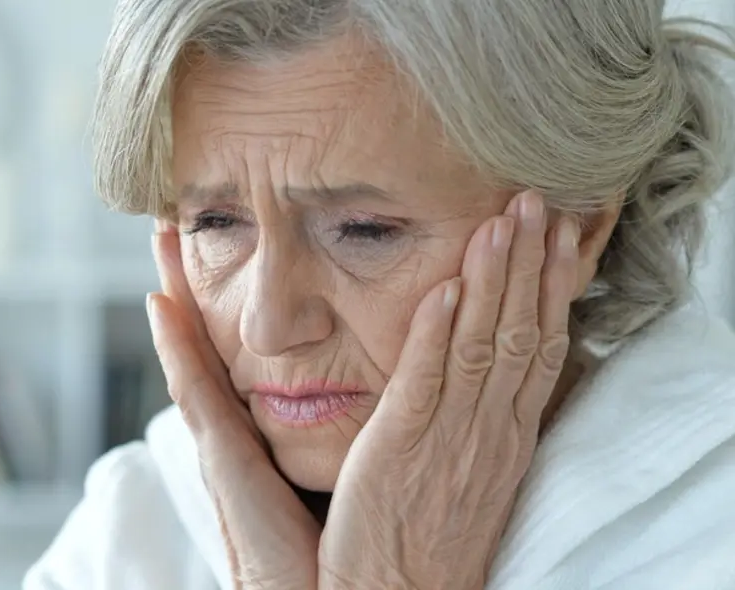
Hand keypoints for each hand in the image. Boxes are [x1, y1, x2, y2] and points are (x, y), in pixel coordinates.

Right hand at [147, 220, 320, 589]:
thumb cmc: (351, 539)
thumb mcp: (352, 463)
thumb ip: (352, 418)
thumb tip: (364, 381)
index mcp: (265, 430)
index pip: (237, 349)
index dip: (219, 299)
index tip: (208, 244)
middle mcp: (235, 431)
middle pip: (204, 341)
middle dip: (184, 281)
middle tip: (164, 223)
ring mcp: (221, 444)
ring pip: (189, 353)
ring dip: (171, 292)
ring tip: (156, 238)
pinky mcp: (222, 463)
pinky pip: (195, 394)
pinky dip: (174, 348)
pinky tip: (159, 301)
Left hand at [318, 191, 579, 589]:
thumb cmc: (431, 534)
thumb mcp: (475, 472)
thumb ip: (484, 417)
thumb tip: (492, 365)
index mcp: (508, 434)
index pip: (541, 346)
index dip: (553, 287)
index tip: (562, 234)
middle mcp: (490, 430)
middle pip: (521, 332)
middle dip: (532, 264)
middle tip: (538, 200)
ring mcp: (450, 436)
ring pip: (484, 345)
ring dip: (495, 278)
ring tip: (504, 219)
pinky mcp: (402, 444)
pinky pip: (427, 380)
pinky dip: (440, 331)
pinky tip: (448, 288)